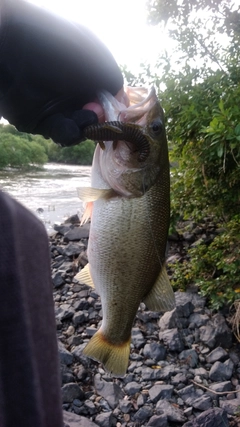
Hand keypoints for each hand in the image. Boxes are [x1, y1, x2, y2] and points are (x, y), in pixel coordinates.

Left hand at [0, 0, 122, 145]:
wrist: (12, 52)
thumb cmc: (55, 46)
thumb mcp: (93, 56)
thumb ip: (112, 78)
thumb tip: (122, 102)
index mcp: (87, 73)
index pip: (108, 96)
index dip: (116, 106)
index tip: (120, 112)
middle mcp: (73, 91)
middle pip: (97, 116)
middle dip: (103, 120)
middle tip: (100, 116)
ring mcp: (58, 107)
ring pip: (82, 129)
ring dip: (87, 127)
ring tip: (84, 117)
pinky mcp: (42, 122)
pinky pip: (62, 133)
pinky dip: (69, 133)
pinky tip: (69, 125)